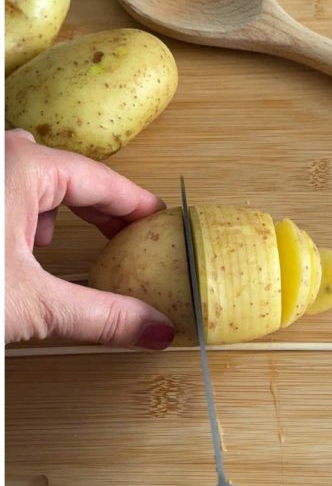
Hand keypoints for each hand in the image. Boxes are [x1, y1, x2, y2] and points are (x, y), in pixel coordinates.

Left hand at [5, 129, 174, 347]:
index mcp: (24, 166)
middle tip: (126, 237)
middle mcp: (0, 155)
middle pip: (69, 174)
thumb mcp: (32, 304)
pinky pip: (3, 183)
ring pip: (29, 174)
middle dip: (98, 209)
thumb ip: (101, 317)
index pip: (104, 182)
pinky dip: (17, 209)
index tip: (162, 223)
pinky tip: (15, 245)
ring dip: (51, 206)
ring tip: (56, 241)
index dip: (138, 206)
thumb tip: (156, 329)